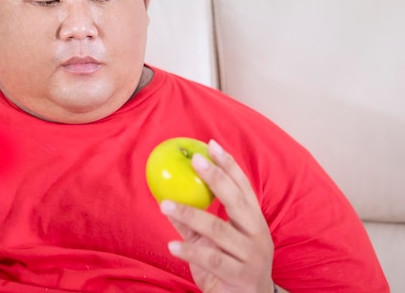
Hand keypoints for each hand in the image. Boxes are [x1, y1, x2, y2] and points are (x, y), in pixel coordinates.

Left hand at [160, 140, 274, 292]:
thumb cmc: (231, 267)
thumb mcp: (213, 242)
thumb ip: (193, 223)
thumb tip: (166, 197)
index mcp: (253, 221)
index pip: (243, 188)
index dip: (229, 165)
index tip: (211, 145)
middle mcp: (257, 235)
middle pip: (237, 201)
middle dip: (217, 178)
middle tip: (195, 161)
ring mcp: (251, 256)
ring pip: (220, 230)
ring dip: (190, 215)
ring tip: (165, 205)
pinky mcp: (241, 277)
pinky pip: (212, 260)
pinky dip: (190, 251)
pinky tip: (172, 245)